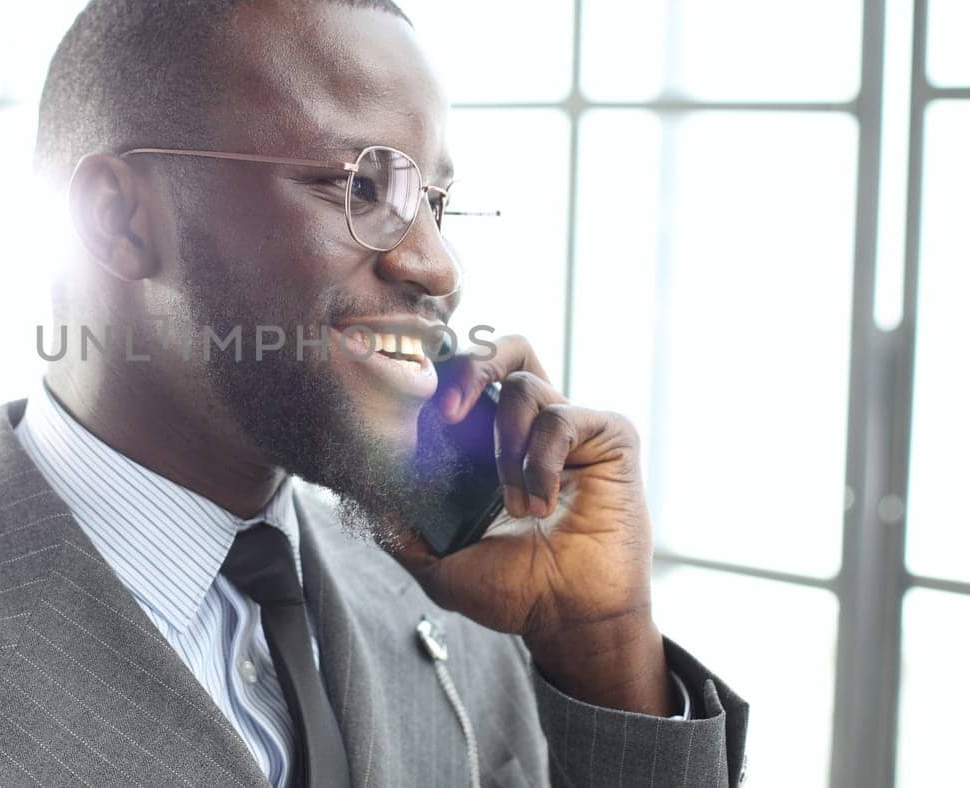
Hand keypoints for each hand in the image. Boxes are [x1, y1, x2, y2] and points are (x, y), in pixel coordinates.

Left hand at [386, 334, 672, 715]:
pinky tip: (539, 504)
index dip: (442, 373)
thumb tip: (360, 497)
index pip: (469, 377)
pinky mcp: (609, 437)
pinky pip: (564, 417)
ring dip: (507, 445)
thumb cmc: (512, 590)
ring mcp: (573, 428)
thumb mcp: (437, 562)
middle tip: (446, 412)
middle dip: (470, 366)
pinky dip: (540, 460)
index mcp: (495, 441)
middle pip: (504, 348)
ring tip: (513, 505)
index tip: (412, 399)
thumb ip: (399, 529)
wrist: (569, 621)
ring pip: (526, 383)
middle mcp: (533, 425)